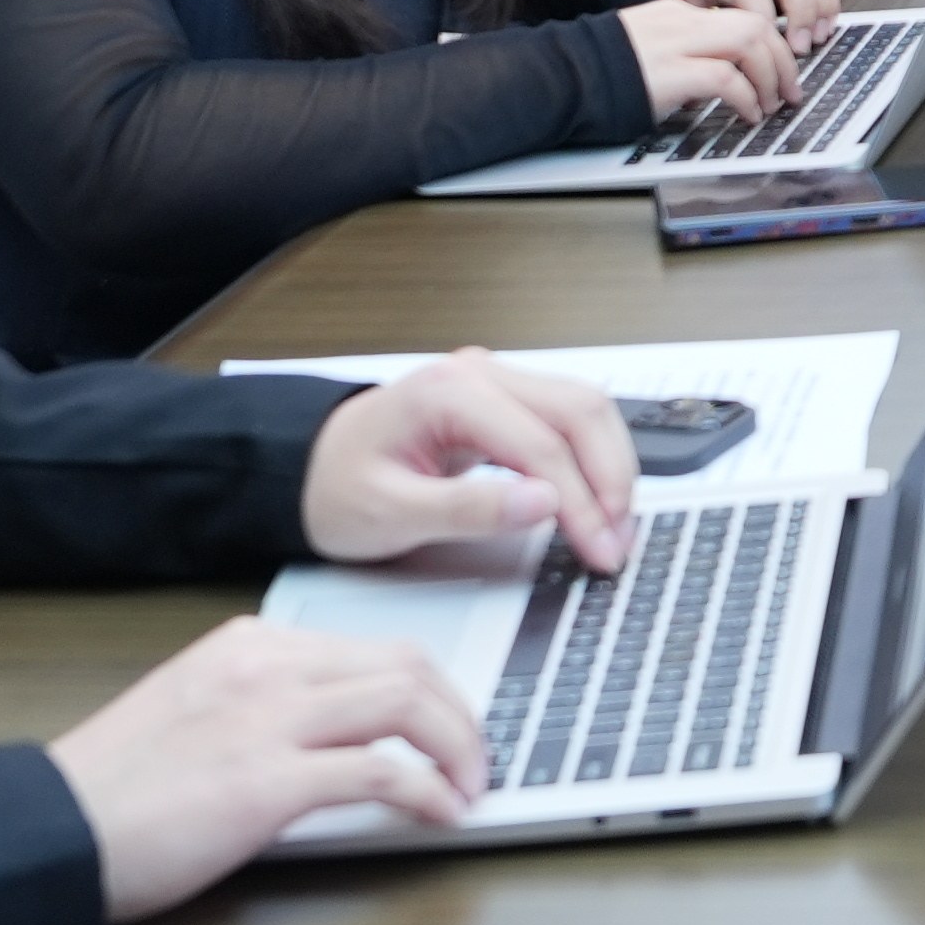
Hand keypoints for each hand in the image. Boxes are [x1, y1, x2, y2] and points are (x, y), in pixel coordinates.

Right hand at [48, 616, 490, 923]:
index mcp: (246, 646)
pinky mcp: (268, 783)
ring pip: (408, 704)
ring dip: (459, 749)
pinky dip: (427, 793)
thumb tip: (335, 736)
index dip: (430, 688)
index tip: (451, 725)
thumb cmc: (112, 790)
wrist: (49, 830)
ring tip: (470, 788)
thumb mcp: (193, 714)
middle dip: (461, 713)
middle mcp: (264, 668)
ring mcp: (268, 721)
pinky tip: (439, 817)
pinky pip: (382, 772)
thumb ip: (260, 706)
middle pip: (407, 665)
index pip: (371, 647)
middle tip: (476, 761)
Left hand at [297, 350, 643, 569]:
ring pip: (584, 408)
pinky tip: (597, 499)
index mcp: (448, 391)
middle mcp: (480, 372)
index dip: (580, 503)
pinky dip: (592, 458)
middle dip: (611, 479)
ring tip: (616, 527)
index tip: (600, 552)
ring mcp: (495, 380)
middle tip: (618, 542)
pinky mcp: (503, 401)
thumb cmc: (337, 488)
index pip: (540, 444)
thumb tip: (545, 504)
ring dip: (610, 465)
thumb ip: (467, 509)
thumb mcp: (389, 513)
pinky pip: (566, 418)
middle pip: (579, 410)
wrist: (306, 469)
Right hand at [616, 0, 796, 128]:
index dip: (770, 44)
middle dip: (782, 60)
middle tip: (789, 92)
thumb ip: (687, 57)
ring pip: (749, 40)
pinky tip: (747, 115)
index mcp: (678, 14)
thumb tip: (726, 82)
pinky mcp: (669, 73)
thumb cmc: (603, 75)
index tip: (780, 71)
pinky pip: (726, 78)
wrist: (564, 78)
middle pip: (755, 23)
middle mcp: (681, 22)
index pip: (741, 15)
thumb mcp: (653, 55)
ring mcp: (676, 44)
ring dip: (770, 76)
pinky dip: (746, 97)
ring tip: (771, 105)